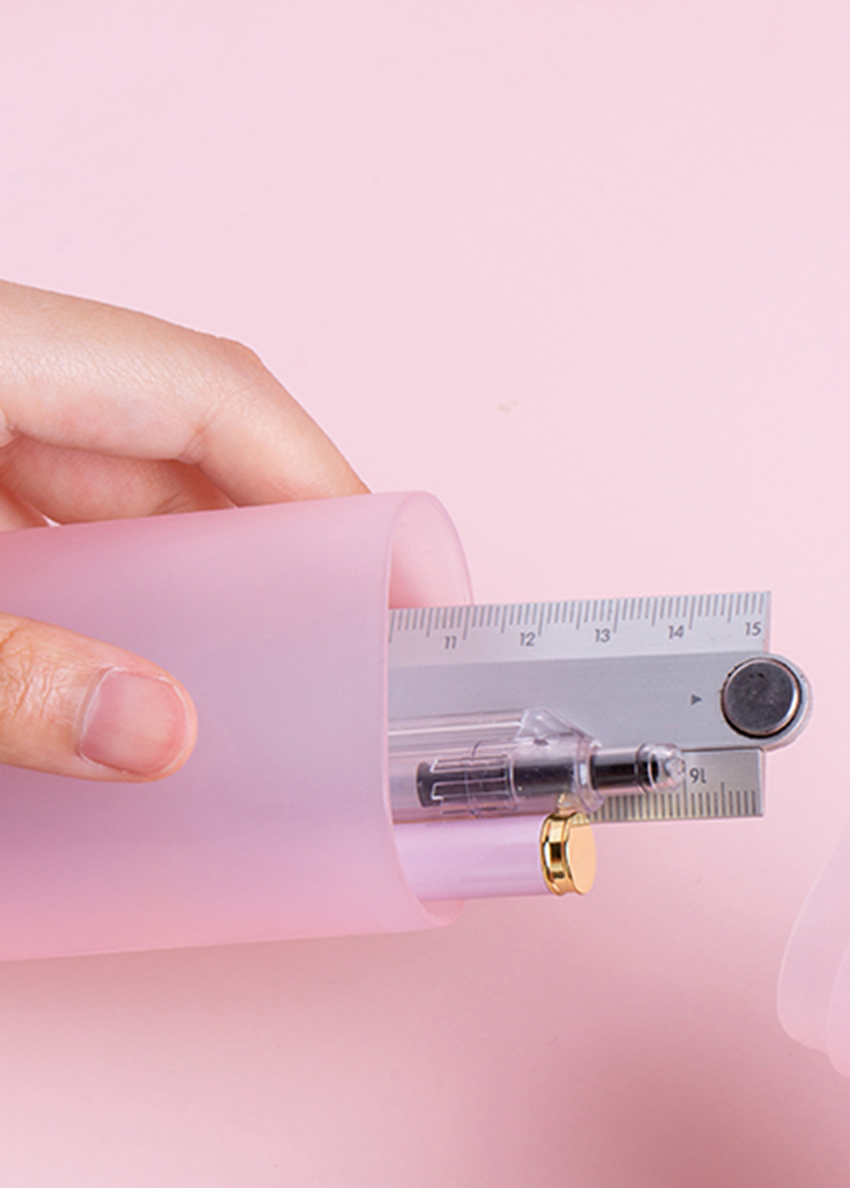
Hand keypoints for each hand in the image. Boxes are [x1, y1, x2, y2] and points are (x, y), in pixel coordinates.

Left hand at [0, 280, 364, 779]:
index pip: (208, 391)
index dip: (321, 478)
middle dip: (273, 547)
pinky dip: (112, 594)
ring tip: (256, 677)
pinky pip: (57, 524)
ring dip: (194, 583)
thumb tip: (157, 737)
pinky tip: (132, 668)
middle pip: (183, 444)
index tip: (396, 572)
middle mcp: (1, 376)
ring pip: (120, 490)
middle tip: (347, 647)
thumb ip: (13, 673)